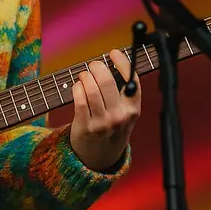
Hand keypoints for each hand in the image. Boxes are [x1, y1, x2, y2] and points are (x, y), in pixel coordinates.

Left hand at [69, 49, 141, 171]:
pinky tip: (78, 86)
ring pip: (91, 89)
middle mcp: (119, 116)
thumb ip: (123, 92)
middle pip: (107, 82)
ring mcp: (102, 123)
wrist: (100, 157)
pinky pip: (79, 100)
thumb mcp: (125, 113)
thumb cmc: (112, 127)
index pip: (131, 81)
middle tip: (94, 65)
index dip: (123, 63)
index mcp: (133, 110)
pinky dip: (77, 88)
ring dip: (85, 77)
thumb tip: (114, 62)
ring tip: (84, 75)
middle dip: (98, 67)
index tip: (113, 53)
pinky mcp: (86, 127)